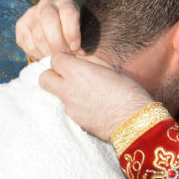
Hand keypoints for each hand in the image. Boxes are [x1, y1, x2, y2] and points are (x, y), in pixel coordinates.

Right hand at [15, 0, 82, 60]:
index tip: (75, 48)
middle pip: (49, 22)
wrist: (56, 32)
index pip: (68, 13)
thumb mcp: (82, 34)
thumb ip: (81, 43)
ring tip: (55, 60)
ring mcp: (31, 14)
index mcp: (66, 3)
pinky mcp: (21, 25)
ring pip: (38, 35)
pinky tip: (45, 58)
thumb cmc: (72, 35)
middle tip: (63, 57)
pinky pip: (27, 43)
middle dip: (57, 44)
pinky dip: (37, 54)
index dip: (72, 32)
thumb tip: (80, 56)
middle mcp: (46, 4)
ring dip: (47, 52)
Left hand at [39, 52, 153, 138]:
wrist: (133, 120)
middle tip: (66, 75)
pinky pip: (66, 107)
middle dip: (52, 74)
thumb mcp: (110, 68)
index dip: (62, 59)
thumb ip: (90, 61)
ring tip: (80, 91)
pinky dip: (73, 104)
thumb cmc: (127, 91)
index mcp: (78, 71)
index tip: (71, 61)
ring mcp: (69, 106)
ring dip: (61, 90)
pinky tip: (89, 105)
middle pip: (44, 78)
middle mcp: (68, 88)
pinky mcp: (74, 120)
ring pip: (53, 94)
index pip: (54, 59)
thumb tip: (79, 59)